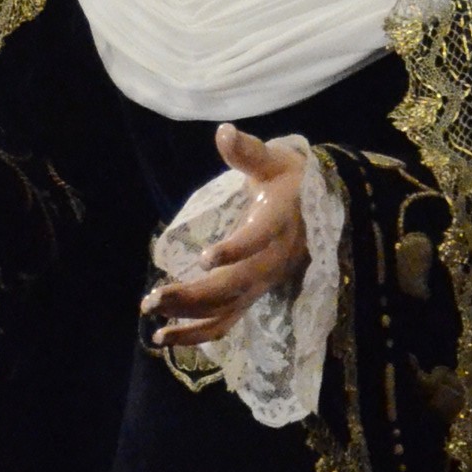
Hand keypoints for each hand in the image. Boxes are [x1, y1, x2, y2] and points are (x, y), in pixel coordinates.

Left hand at [141, 126, 309, 349]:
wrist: (317, 211)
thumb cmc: (290, 182)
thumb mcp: (273, 161)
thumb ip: (248, 151)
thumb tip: (224, 132)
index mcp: (278, 223)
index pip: (259, 238)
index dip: (236, 250)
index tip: (205, 257)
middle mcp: (271, 261)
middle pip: (234, 286)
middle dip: (194, 296)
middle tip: (154, 299)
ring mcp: (261, 284)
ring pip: (227, 310)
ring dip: (190, 321)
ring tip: (155, 326)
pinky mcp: (251, 297)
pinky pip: (225, 323)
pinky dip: (196, 336)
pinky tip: (164, 340)